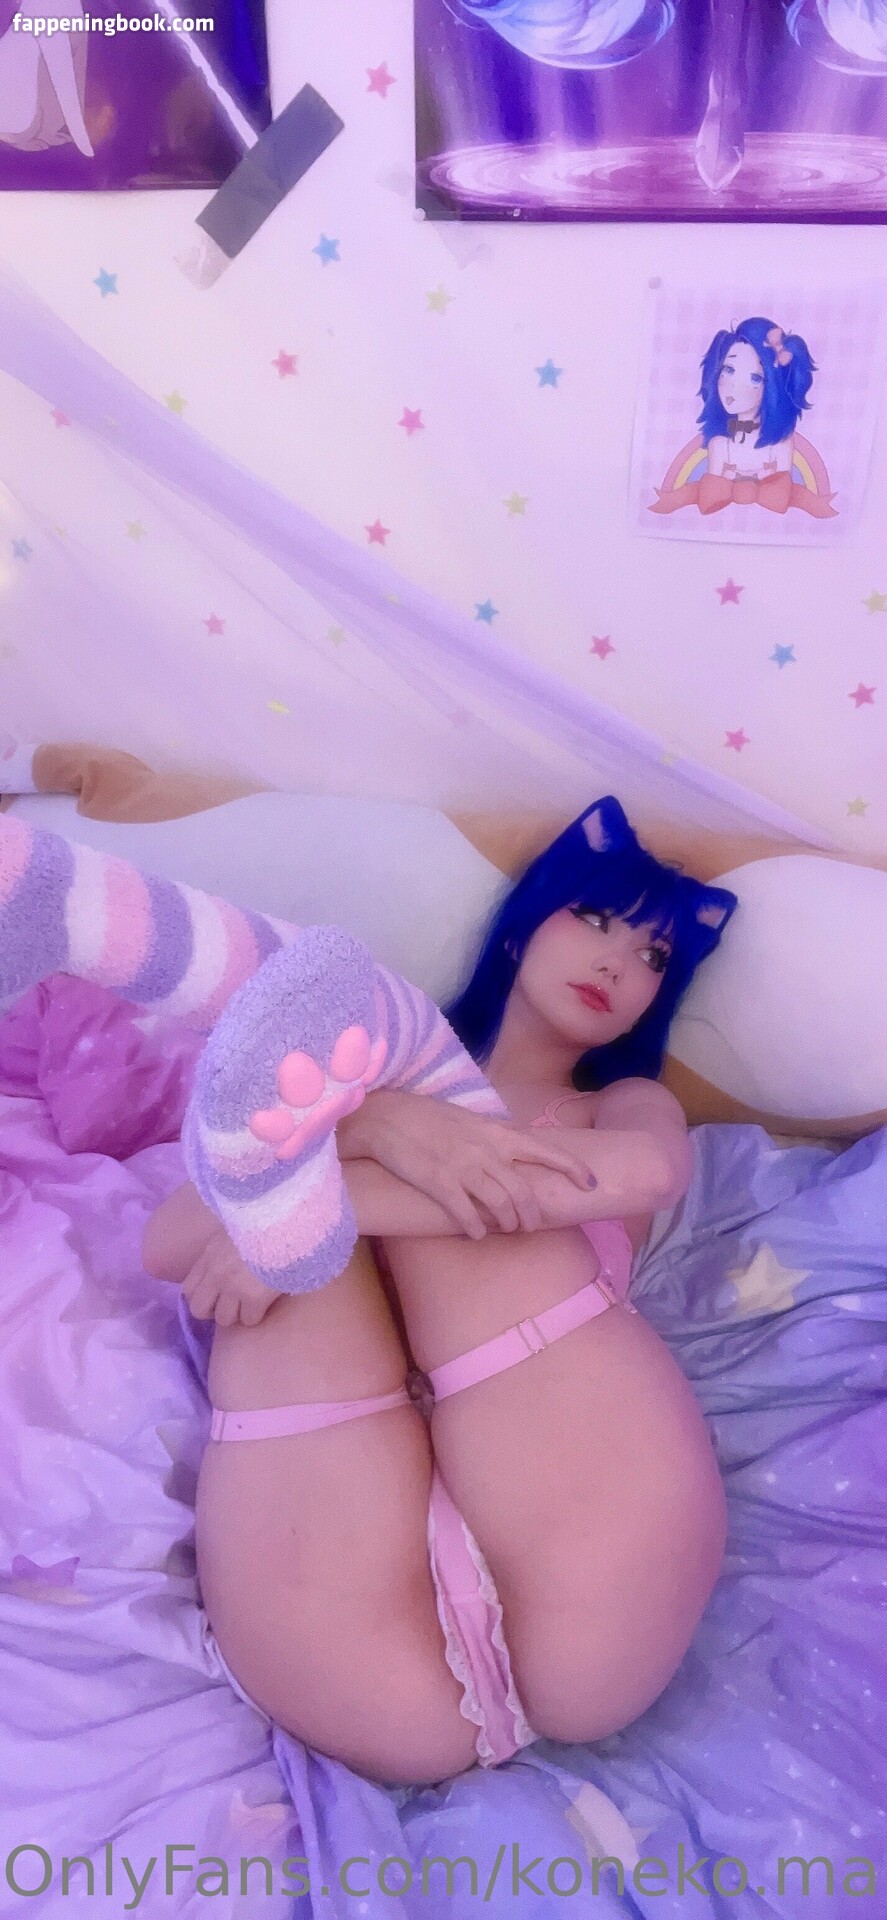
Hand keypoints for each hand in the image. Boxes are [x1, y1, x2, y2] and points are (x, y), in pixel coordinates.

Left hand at [181, 1230, 283, 1328]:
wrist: (283, 1224)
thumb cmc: (262, 1223)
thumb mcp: (233, 1232)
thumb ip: (223, 1251)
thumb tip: (225, 1264)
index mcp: (209, 1257)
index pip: (188, 1290)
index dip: (201, 1297)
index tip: (215, 1296)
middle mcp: (215, 1275)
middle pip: (199, 1309)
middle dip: (213, 1311)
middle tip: (230, 1306)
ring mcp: (233, 1288)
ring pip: (224, 1319)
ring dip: (236, 1315)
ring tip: (249, 1306)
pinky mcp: (254, 1298)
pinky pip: (248, 1320)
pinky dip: (256, 1315)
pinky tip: (264, 1305)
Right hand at [341, 1091, 595, 1237]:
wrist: (387, 1116)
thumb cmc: (429, 1118)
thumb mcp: (471, 1121)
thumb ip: (495, 1139)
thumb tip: (515, 1158)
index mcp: (497, 1132)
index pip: (546, 1150)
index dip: (572, 1168)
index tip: (592, 1184)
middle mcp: (486, 1150)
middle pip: (523, 1191)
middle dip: (533, 1214)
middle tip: (531, 1226)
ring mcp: (462, 1167)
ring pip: (500, 1205)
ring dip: (509, 1223)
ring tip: (506, 1230)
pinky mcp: (438, 1182)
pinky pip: (466, 1213)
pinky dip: (475, 1228)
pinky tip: (477, 1234)